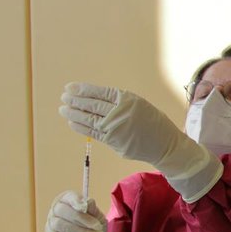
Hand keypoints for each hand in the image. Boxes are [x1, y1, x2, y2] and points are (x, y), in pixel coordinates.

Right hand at [45, 191, 105, 231]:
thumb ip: (93, 209)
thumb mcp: (98, 217)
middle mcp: (56, 209)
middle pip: (62, 210)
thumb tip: (89, 201)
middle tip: (97, 226)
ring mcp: (52, 223)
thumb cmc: (93, 227)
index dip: (75, 200)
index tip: (84, 206)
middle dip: (81, 218)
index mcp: (68, 199)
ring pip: (62, 224)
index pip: (68, 197)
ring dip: (82, 231)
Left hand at [59, 82, 221, 201]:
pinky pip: (94, 133)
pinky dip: (81, 127)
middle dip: (76, 100)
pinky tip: (72, 122)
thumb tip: (96, 103)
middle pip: (93, 105)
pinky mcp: (114, 142)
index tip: (70, 87)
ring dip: (74, 113)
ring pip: (90, 119)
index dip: (83, 90)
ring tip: (63, 109)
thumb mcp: (140, 105)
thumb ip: (120, 104)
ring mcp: (116, 128)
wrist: (167, 144)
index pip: (100, 93)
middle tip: (64, 97)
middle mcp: (121, 113)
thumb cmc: (154, 123)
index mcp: (128, 100)